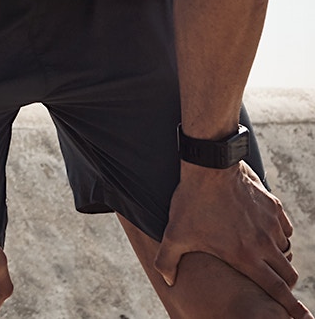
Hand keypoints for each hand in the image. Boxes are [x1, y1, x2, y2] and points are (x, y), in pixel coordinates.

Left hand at [155, 163, 311, 317]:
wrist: (209, 165)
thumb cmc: (192, 201)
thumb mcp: (175, 233)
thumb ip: (168, 260)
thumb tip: (167, 279)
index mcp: (246, 257)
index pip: (276, 289)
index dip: (291, 306)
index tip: (303, 318)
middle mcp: (264, 243)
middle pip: (288, 273)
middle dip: (285, 283)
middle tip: (277, 283)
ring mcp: (271, 223)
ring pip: (286, 249)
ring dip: (278, 255)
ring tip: (263, 254)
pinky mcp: (273, 205)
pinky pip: (285, 228)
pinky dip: (280, 234)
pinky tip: (266, 231)